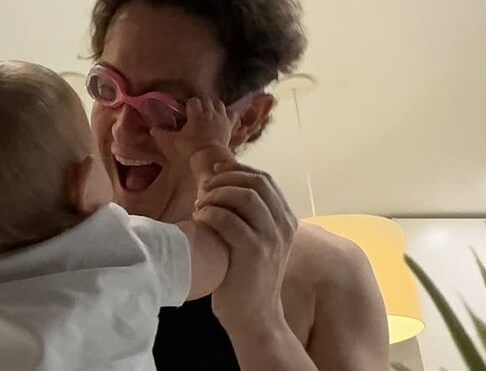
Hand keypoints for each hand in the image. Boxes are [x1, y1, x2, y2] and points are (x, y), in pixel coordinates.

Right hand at [150, 98, 238, 174]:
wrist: (209, 161)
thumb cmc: (189, 150)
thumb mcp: (170, 143)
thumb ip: (160, 134)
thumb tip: (153, 129)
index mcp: (196, 114)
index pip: (193, 101)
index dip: (188, 105)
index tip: (184, 112)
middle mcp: (210, 113)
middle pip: (207, 100)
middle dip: (201, 104)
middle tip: (195, 112)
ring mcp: (222, 120)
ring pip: (219, 104)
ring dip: (214, 106)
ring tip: (208, 113)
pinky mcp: (230, 128)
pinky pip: (234, 115)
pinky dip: (229, 114)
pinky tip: (224, 118)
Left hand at [194, 164, 297, 333]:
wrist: (255, 317)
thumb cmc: (247, 276)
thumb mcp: (257, 240)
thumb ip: (249, 215)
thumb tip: (221, 182)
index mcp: (286, 219)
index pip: (265, 179)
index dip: (237, 169)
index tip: (215, 170)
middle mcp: (283, 226)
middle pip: (256, 182)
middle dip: (225, 179)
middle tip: (204, 190)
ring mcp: (271, 239)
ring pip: (244, 196)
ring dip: (215, 196)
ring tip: (200, 207)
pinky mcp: (254, 253)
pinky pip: (228, 219)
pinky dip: (209, 214)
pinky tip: (199, 221)